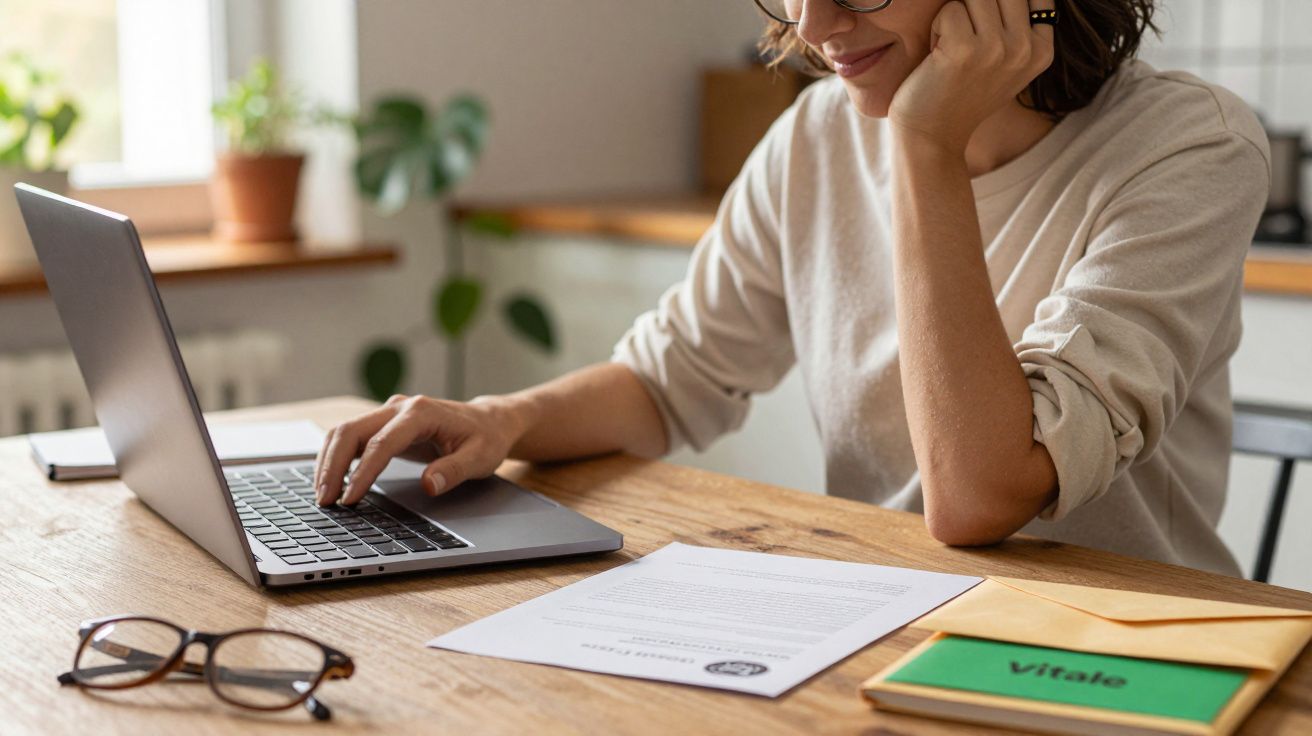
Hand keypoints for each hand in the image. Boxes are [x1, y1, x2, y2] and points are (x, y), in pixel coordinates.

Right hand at [313, 394, 523, 505]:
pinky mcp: (384, 424)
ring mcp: (388, 413)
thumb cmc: (485, 438)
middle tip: (325, 501)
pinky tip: (331, 481)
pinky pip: (351, 437)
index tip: (350, 499)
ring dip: (329, 462)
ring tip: (323, 496)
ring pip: (344, 432)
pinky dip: (336, 458)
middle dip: (332, 466)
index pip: (381, 443)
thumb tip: (430, 484)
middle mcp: (400, 408)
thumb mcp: (480, 457)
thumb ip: (454, 470)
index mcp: (421, 413)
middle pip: (351, 431)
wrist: (488, 421)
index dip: (363, 473)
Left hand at [888, 0, 1054, 152]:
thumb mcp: (1005, 62)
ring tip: (950, 46)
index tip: (984, 28)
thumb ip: (1017, 25)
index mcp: (1042, 51)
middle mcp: (1026, 49)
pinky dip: (937, 27)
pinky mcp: (965, 49)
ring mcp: (998, 49)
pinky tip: (937, 56)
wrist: (931, 135)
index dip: (1003, 3)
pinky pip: (950, 9)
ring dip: (955, 15)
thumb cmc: (961, 93)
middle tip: (963, 35)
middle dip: (977, 5)